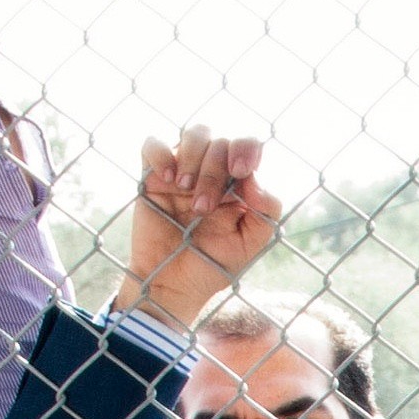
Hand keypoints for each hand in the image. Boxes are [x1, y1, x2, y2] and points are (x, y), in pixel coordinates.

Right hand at [119, 128, 285, 327]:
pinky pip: (153, 144)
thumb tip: (254, 179)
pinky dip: (160, 153)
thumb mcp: (250, 244)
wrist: (172, 284)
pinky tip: (167, 177)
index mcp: (240, 184)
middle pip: (220, 141)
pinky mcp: (153, 177)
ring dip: (193, 157)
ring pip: (194, 134)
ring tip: (185, 188)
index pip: (248, 146)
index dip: (246, 149)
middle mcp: (213, 171)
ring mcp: (183, 171)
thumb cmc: (212, 265)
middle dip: (214, 171)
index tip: (241, 171)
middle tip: (203, 208)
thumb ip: (266, 212)